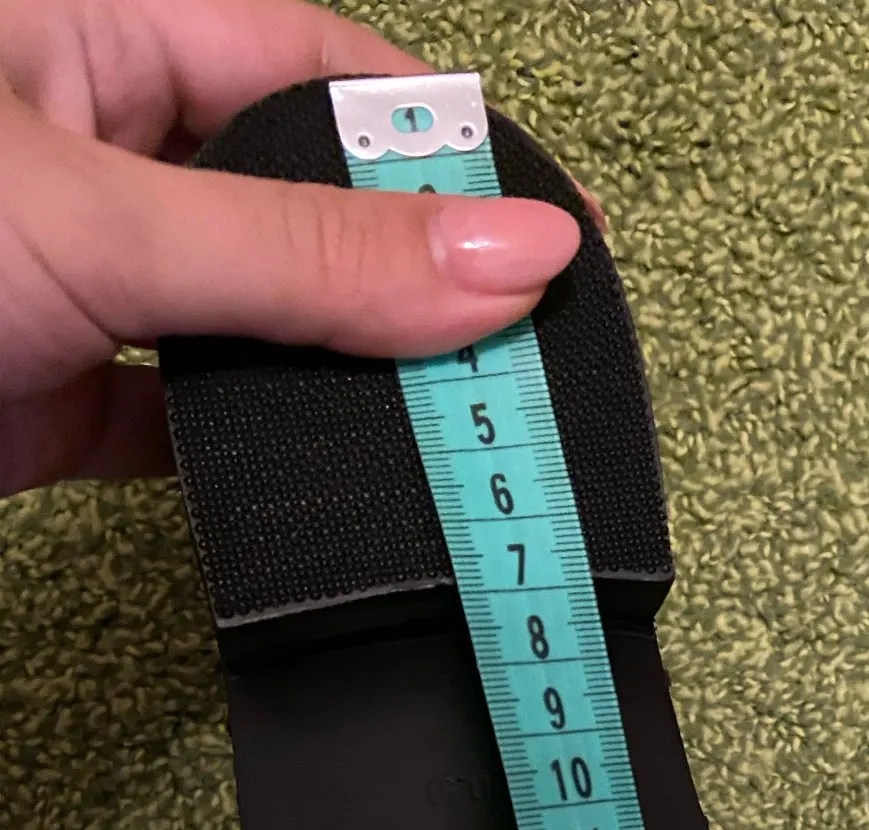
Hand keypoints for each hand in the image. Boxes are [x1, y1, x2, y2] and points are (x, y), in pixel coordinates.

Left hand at [0, 0, 596, 495]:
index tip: (553, 227)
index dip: (440, 143)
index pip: (313, 71)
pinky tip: (330, 490)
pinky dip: (261, 465)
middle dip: (408, 275)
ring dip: (344, 381)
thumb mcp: (106, 225)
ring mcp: (78, 283)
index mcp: (94, 39)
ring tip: (455, 425)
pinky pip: (191, 426)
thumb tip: (505, 255)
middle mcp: (95, 155)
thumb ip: (307, 254)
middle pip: (300, 207)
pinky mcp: (59, 400)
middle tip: (521, 346)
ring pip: (256, 324)